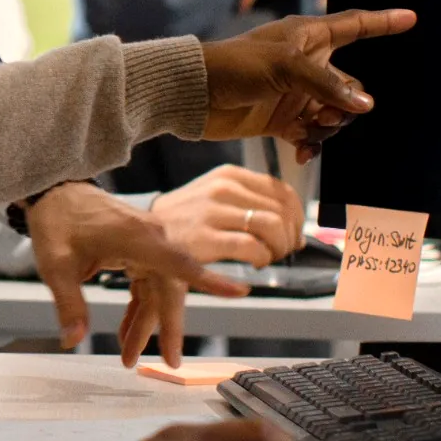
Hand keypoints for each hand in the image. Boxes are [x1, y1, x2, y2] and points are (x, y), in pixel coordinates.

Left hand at [23, 181, 246, 364]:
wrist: (54, 193)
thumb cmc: (57, 222)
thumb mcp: (56, 265)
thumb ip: (69, 303)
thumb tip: (72, 340)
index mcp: (136, 238)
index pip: (180, 263)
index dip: (210, 279)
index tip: (239, 290)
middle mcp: (150, 239)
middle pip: (170, 289)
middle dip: (168, 329)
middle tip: (170, 364)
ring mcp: (147, 243)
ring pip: (159, 290)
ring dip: (146, 324)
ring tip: (130, 357)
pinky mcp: (140, 248)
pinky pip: (148, 283)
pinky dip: (139, 309)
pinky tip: (127, 332)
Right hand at [150, 165, 304, 266]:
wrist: (142, 233)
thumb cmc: (186, 219)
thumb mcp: (218, 197)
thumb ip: (256, 206)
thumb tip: (297, 232)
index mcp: (229, 175)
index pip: (283, 191)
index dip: (296, 217)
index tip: (292, 235)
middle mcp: (223, 187)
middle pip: (283, 210)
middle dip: (290, 236)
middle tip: (279, 251)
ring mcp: (213, 211)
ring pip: (273, 226)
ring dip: (279, 248)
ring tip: (267, 258)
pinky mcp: (205, 238)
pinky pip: (252, 248)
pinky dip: (263, 259)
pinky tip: (255, 265)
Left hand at [201, 9, 415, 161]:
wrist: (195, 96)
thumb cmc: (235, 66)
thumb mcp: (285, 67)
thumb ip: (328, 85)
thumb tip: (364, 104)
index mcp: (308, 37)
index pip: (354, 25)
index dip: (383, 22)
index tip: (411, 18)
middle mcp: (307, 63)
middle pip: (350, 84)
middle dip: (347, 104)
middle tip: (326, 115)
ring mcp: (296, 92)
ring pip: (334, 112)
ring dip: (328, 127)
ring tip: (309, 134)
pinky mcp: (283, 119)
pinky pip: (313, 134)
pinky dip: (313, 144)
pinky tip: (303, 152)